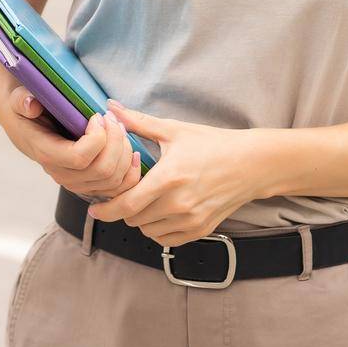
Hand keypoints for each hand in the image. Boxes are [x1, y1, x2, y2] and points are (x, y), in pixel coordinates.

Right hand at [0, 86, 141, 200]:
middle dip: (116, 141)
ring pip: (114, 180)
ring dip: (124, 152)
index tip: (97, 116)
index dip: (97, 137)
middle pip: (103, 170)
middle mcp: (62, 175)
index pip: (80, 157)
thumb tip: (30, 104)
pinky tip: (131, 150)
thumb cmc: (26, 109)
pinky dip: (131, 171)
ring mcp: (77, 184)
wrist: (27, 126)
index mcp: (47, 154)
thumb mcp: (18, 99)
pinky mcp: (90, 185)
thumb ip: (22, 100)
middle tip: (113, 119)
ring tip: (120, 129)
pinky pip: (120, 189)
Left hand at [84, 99, 277, 247]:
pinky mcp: (201, 229)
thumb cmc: (213, 144)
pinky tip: (158, 213)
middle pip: (134, 220)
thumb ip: (138, 122)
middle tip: (122, 195)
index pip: (127, 205)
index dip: (106, 210)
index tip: (95, 208)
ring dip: (139, 220)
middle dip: (123, 210)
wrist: (252, 164)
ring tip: (142, 201)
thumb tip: (110, 107)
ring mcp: (191, 219)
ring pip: (148, 231)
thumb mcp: (174, 130)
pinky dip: (157, 230)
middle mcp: (179, 203)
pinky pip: (167, 239)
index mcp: (169, 178)